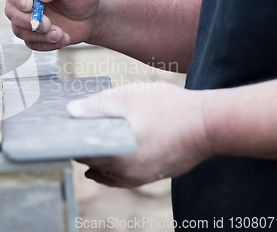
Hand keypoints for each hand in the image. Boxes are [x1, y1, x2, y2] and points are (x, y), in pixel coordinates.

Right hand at [1, 0, 103, 50]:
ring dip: (39, 36)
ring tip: (60, 34)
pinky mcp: (34, 34)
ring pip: (19, 30)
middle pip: (10, 11)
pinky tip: (62, 38)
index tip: (29, 5)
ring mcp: (28, 18)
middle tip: (48, 25)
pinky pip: (31, 43)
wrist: (93, 16)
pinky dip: (46, 44)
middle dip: (28, 21)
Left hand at [67, 82, 213, 187]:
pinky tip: (111, 151)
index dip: (71, 138)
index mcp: (116, 154)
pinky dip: (114, 164)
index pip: (81, 152)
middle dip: (85, 146)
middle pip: (93, 162)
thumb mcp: (128, 97)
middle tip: (79, 128)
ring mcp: (140, 177)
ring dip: (99, 155)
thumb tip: (70, 111)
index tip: (67, 127)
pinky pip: (123, 175)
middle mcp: (126, 173)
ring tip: (94, 136)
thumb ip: (96, 106)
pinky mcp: (152, 176)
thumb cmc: (168, 107)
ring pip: (107, 170)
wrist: (209, 124)